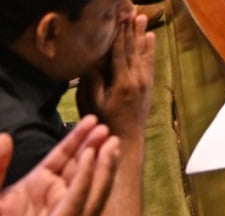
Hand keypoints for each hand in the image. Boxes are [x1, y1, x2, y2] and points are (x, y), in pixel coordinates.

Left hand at [0, 116, 118, 215]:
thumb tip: (6, 137)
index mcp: (36, 187)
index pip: (63, 157)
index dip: (77, 139)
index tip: (91, 121)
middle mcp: (54, 198)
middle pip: (81, 170)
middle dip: (96, 150)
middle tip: (107, 130)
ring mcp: (62, 212)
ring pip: (90, 187)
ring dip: (102, 164)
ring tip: (111, 143)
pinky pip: (79, 202)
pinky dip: (87, 180)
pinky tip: (91, 160)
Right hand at [79, 10, 154, 141]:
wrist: (127, 137)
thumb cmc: (104, 121)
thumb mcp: (93, 103)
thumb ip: (94, 82)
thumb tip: (93, 62)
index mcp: (122, 81)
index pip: (120, 53)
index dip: (119, 34)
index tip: (118, 18)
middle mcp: (137, 78)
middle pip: (133, 49)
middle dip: (131, 29)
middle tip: (131, 11)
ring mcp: (145, 80)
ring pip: (144, 53)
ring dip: (142, 34)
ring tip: (142, 18)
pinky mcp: (149, 84)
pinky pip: (150, 62)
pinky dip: (150, 49)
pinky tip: (151, 37)